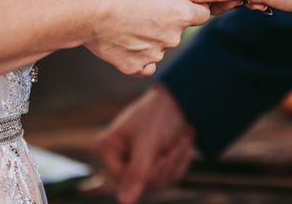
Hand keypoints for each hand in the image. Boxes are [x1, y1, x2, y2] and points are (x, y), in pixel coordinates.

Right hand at [87, 0, 209, 75]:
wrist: (89, 10)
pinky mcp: (134, 66)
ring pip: (161, 45)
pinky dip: (140, 55)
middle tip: (149, 5)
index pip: (203, 12)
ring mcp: (154, 54)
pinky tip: (129, 41)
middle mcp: (173, 37)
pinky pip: (145, 65)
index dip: (192, 3)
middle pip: (180, 29)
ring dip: (153, 35)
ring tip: (132, 18)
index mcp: (183, 13)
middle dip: (170, 18)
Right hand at [96, 85, 195, 203]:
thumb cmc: (159, 114)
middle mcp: (118, 158)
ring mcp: (136, 162)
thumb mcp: (147, 142)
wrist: (181, 98)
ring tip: (183, 139)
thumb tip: (124, 203)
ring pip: (158, 183)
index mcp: (107, 148)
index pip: (122, 179)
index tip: (165, 157)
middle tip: (180, 144)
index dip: (146, 174)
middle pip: (142, 184)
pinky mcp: (153, 163)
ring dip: (176, 162)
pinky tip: (184, 144)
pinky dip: (180, 161)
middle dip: (166, 166)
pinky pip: (168, 177)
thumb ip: (137, 172)